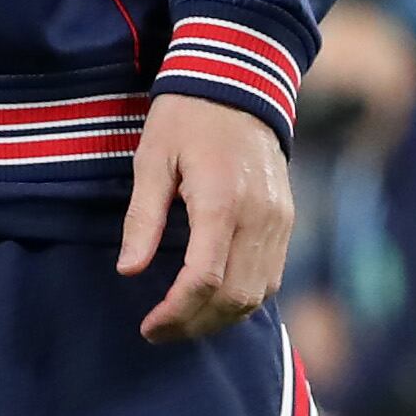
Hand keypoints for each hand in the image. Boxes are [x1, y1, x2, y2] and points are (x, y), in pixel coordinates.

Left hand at [120, 93, 294, 344]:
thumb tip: (129, 270)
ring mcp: (279, 221)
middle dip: (195, 325)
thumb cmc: (187, 118)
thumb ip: (142, 218)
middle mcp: (258, 216)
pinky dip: (243, 300)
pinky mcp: (286, 221)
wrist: (239, 84)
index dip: (176, 312)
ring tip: (183, 322)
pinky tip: (213, 301)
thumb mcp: (152, 159)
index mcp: (221, 200)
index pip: (204, 279)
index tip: (149, 326)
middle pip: (234, 298)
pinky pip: (271, 277)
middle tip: (160, 332)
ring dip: (220, 319)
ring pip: (257, 295)